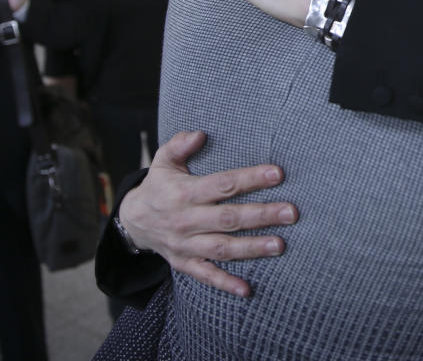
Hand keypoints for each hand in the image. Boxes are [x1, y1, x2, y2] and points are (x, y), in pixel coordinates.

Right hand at [118, 131, 297, 296]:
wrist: (132, 221)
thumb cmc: (158, 186)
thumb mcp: (162, 161)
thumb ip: (179, 145)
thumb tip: (199, 134)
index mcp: (184, 193)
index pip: (222, 185)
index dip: (250, 179)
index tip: (277, 174)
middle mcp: (186, 220)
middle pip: (229, 218)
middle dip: (262, 215)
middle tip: (291, 212)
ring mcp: (186, 244)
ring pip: (222, 248)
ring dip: (251, 248)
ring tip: (279, 245)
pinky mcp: (184, 263)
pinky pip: (206, 275)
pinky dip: (225, 283)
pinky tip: (247, 289)